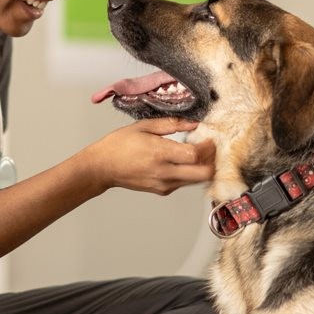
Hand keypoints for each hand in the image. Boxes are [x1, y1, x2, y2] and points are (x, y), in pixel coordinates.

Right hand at [87, 118, 216, 195]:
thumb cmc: (119, 145)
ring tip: (197, 152)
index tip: (209, 138)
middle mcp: (164, 172)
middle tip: (209, 149)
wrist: (102, 168)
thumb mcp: (143, 126)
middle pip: (203, 174)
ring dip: (202, 167)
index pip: (195, 155)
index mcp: (159, 153)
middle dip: (211, 160)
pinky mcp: (162, 190)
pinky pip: (185, 182)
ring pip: (196, 180)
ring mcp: (164, 184)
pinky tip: (183, 161)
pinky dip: (190, 172)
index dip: (207, 147)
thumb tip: (193, 123)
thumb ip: (171, 124)